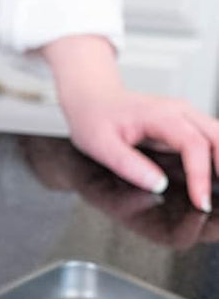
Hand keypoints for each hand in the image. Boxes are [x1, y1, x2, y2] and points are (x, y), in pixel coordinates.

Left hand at [44, 34, 218, 211]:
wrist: (92, 97)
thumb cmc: (94, 119)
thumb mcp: (100, 145)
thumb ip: (128, 165)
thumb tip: (158, 185)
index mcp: (160, 115)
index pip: (193, 144)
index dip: (200, 175)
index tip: (200, 201)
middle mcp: (179, 111)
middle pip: (217, 136)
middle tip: (216, 199)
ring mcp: (185, 115)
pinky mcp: (185, 123)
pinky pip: (211, 138)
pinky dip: (218, 156)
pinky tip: (216, 176)